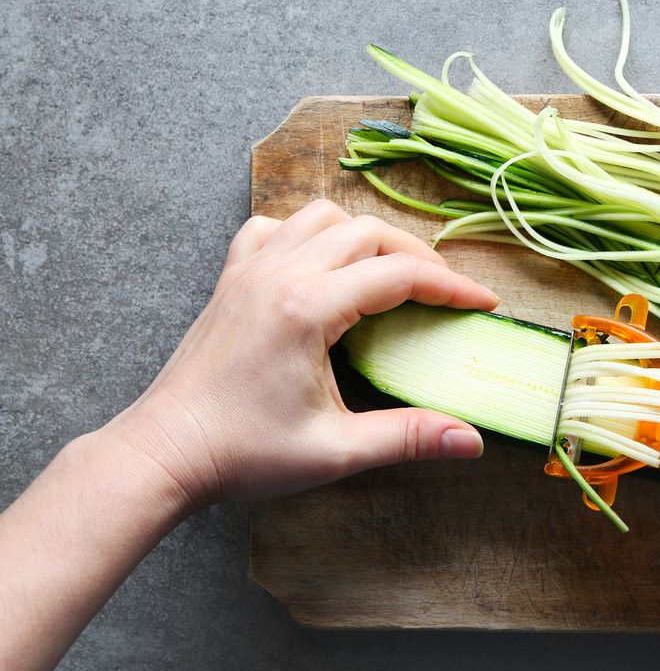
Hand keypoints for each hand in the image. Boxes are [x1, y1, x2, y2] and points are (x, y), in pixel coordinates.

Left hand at [105, 199, 499, 510]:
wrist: (165, 452)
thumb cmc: (243, 453)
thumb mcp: (335, 450)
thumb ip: (407, 437)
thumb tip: (470, 441)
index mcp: (308, 308)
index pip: (399, 275)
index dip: (451, 287)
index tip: (483, 304)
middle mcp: (280, 274)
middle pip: (368, 233)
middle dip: (417, 257)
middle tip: (445, 292)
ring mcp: (250, 271)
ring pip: (323, 217)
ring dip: (366, 236)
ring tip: (392, 271)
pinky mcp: (231, 279)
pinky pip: (274, 227)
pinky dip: (308, 232)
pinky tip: (321, 262)